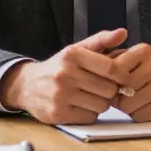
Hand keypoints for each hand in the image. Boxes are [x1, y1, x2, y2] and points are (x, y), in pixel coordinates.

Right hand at [0, 28, 126, 123]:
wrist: (27, 85)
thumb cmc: (59, 67)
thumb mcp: (77, 49)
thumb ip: (101, 40)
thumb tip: (123, 32)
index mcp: (72, 55)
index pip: (111, 68)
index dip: (122, 75)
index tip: (123, 78)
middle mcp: (65, 74)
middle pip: (109, 89)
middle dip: (110, 90)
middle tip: (102, 87)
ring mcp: (60, 95)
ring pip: (101, 105)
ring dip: (100, 103)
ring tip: (90, 96)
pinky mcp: (58, 114)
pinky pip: (89, 117)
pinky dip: (89, 113)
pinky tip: (80, 105)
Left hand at [111, 44, 150, 121]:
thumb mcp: (138, 57)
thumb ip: (116, 60)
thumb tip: (94, 72)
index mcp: (143, 52)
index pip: (113, 69)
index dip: (107, 80)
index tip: (109, 84)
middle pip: (120, 90)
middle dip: (116, 96)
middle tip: (120, 95)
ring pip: (129, 105)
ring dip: (126, 107)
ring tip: (132, 101)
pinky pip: (140, 116)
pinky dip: (138, 115)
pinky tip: (144, 107)